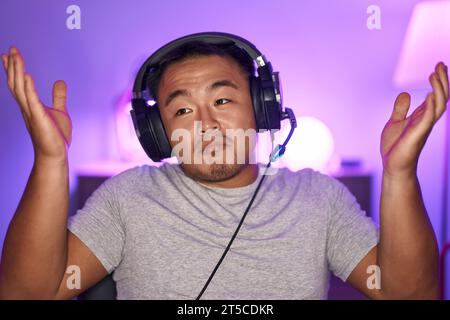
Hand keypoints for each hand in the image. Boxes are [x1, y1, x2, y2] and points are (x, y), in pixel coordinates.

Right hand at [1, 47, 71, 162]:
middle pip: (16, 83)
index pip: (19, 84)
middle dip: (13, 66)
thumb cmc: (55, 136)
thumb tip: (60, 81)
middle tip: (11, 49)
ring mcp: (31, 113)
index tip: (9, 54)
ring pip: (20, 89)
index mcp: (30, 105)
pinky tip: (28, 75)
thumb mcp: (59, 111)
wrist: (55, 154)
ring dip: (18, 72)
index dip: (14, 69)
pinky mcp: (39, 119)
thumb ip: (58, 96)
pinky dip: (29, 88)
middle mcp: (27, 107)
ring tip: (16, 56)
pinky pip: (32, 101)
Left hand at [380, 62, 448, 177]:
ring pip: (438, 104)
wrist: (393, 166)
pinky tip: (430, 93)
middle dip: (442, 80)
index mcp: (422, 116)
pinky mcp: (417, 134)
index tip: (438, 65)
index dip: (438, 80)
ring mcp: (424, 127)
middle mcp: (426, 120)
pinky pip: (429, 118)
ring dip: (438, 89)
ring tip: (434, 73)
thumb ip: (401, 109)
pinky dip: (430, 105)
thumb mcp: (395, 122)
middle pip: (440, 96)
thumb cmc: (395, 147)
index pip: (435, 95)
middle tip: (440, 64)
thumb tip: (405, 93)